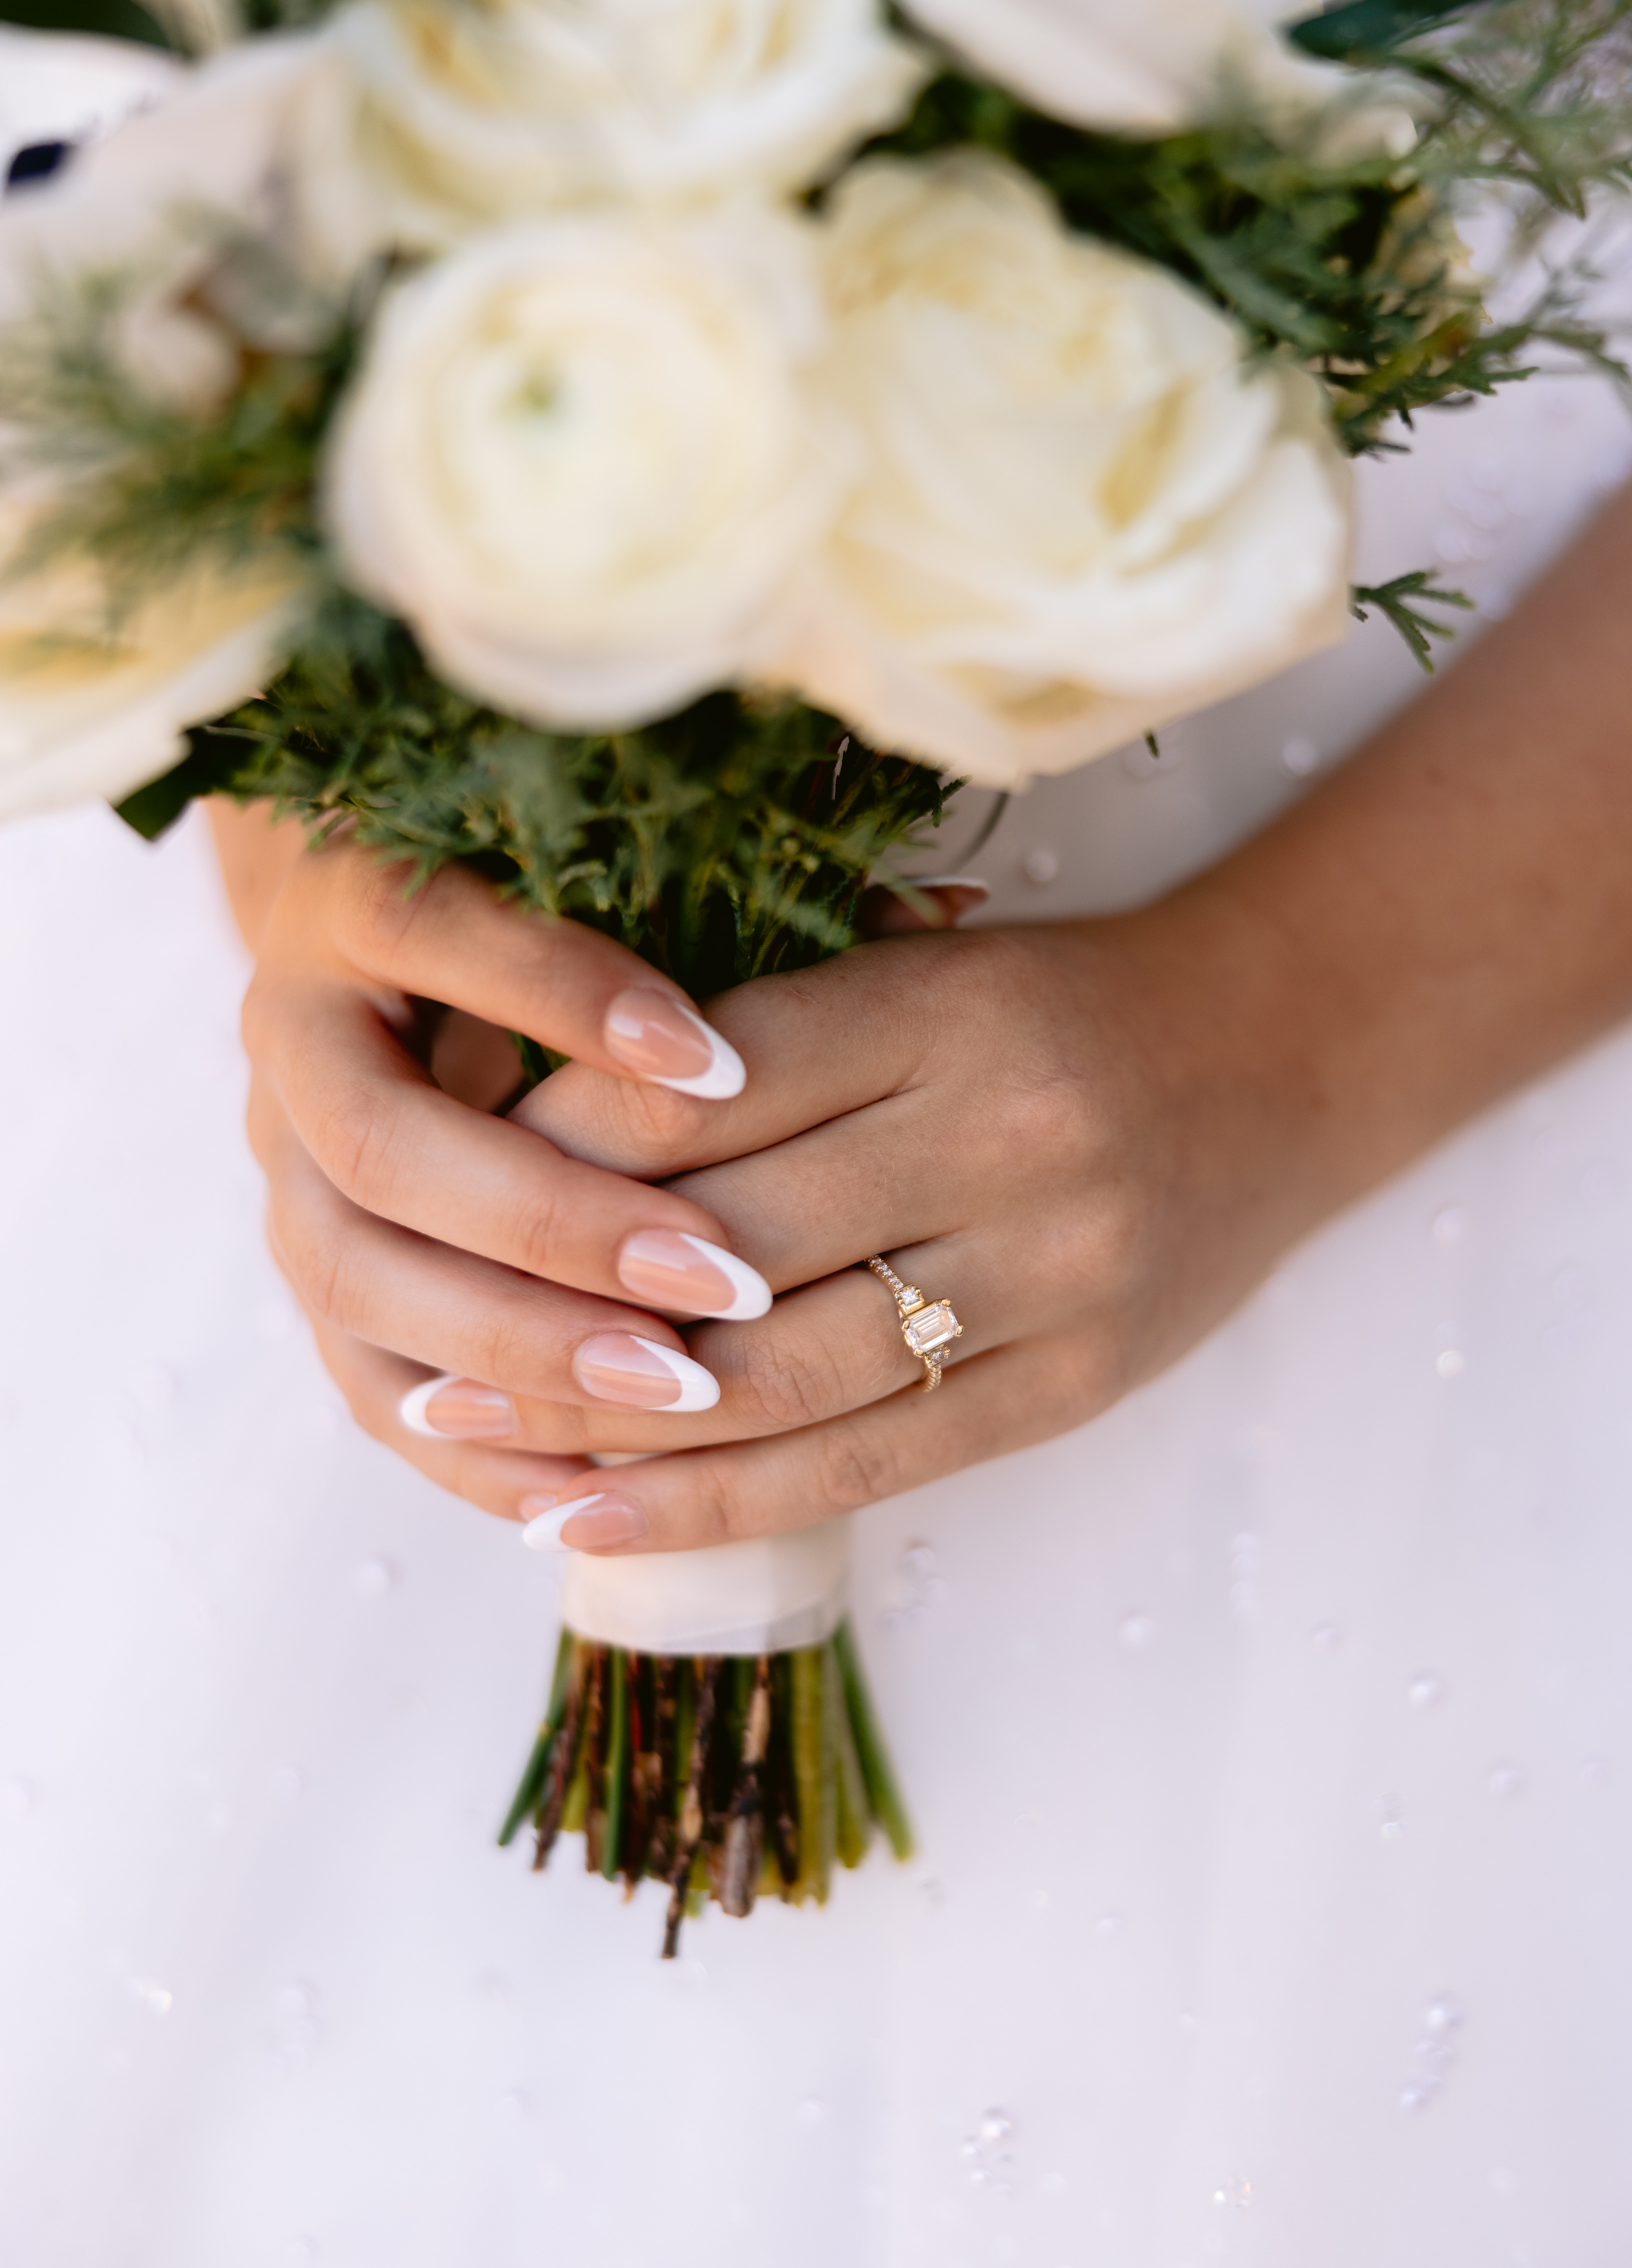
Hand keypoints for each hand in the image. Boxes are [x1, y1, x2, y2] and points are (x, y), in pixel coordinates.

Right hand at [237, 827, 783, 1519]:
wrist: (402, 962)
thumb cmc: (559, 917)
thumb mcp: (634, 890)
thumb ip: (741, 903)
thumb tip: (953, 916)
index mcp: (359, 898)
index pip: (440, 931)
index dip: (571, 999)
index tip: (715, 1062)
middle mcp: (291, 1029)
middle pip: (384, 1146)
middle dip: (555, 1219)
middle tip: (718, 1276)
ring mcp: (272, 1161)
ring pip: (357, 1277)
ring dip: (520, 1344)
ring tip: (676, 1389)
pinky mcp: (308, 1275)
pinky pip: (365, 1381)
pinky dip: (476, 1440)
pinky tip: (594, 1483)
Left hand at [483, 900, 1330, 1549]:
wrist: (1274, 1060)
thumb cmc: (1060, 1012)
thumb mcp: (922, 977)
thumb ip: (769, 1046)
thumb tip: (550, 1141)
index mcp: (945, 1012)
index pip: (710, 1087)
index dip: (564, 1146)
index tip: (454, 1184)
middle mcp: (1003, 1140)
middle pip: (734, 1245)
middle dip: (565, 1307)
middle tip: (427, 1348)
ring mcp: (1051, 1275)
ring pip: (789, 1377)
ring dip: (621, 1426)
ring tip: (486, 1447)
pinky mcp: (1075, 1383)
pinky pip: (870, 1462)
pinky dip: (722, 1503)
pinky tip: (599, 1521)